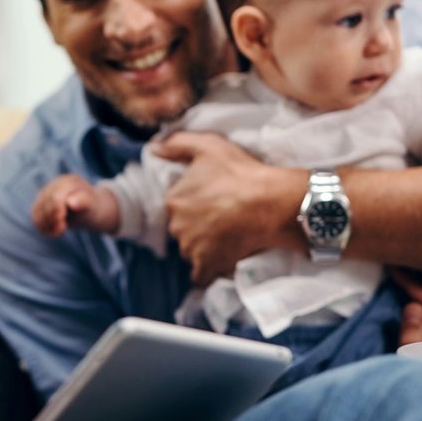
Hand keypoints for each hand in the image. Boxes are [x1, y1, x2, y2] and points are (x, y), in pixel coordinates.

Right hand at [32, 173, 119, 235]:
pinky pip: (35, 216)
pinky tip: (53, 231)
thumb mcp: (91, 205)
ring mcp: (45, 194)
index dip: (57, 212)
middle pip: (45, 205)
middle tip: (63, 227)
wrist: (89, 209)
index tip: (64, 224)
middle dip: (53, 219)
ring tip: (59, 230)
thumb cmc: (92, 207)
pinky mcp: (40, 204)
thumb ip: (82, 201)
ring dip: (47, 225)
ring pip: (37, 211)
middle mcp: (54, 185)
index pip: (55, 197)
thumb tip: (70, 202)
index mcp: (68, 182)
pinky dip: (43, 227)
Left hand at [150, 132, 302, 287]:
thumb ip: (176, 145)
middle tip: (221, 219)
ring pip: (191, 250)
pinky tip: (219, 263)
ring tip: (227, 238)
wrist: (269, 203)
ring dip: (203, 247)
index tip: (212, 202)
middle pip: (182, 229)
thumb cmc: (239, 173)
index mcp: (173, 200)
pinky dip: (207, 271)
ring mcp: (191, 248)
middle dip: (196, 226)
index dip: (193, 204)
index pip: (176, 206)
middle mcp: (176, 226)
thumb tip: (152, 149)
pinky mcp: (208, 264)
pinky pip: (200, 275)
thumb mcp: (207, 146)